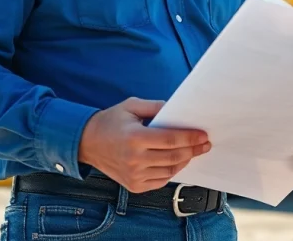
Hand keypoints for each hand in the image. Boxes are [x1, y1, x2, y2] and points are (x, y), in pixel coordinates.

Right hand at [78, 97, 210, 192]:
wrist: (87, 143)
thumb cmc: (111, 121)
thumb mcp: (132, 106)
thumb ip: (156, 106)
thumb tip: (178, 110)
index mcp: (134, 137)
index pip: (171, 139)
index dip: (190, 138)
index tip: (203, 135)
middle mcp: (134, 159)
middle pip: (174, 157)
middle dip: (193, 150)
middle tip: (205, 144)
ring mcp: (133, 175)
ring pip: (170, 171)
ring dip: (184, 161)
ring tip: (192, 151)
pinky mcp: (133, 185)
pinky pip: (160, 181)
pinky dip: (171, 172)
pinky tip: (176, 162)